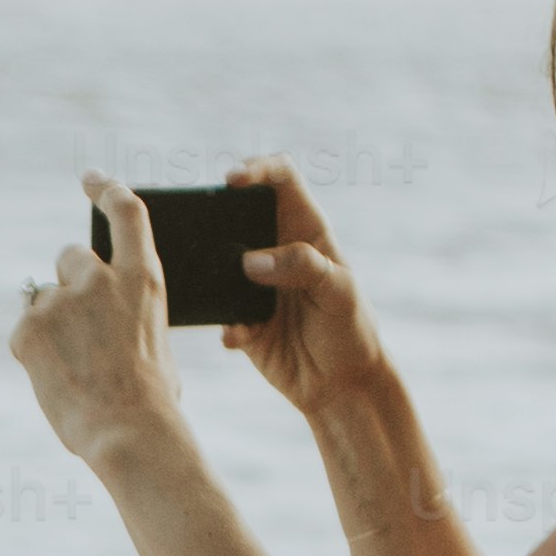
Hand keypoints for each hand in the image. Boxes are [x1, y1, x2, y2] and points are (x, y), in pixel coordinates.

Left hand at [16, 181, 187, 476]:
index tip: (91, 179)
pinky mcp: (28, 327)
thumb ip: (129, 310)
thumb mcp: (156, 338)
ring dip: (53, 323)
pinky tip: (57, 378)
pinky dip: (35, 352)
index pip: (126, 213)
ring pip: (45, 298)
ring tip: (76, 366)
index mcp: (141, 278)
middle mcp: (99, 279)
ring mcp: (60, 301)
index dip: (107, 189)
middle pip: (70, 256)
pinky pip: (25, 330)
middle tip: (80, 324)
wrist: (128, 431)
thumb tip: (107, 315)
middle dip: (70, 282)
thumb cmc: (152, 398)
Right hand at [220, 159, 399, 430]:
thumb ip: (302, 267)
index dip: (257, 169)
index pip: (280, 180)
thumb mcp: (339, 291)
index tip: (234, 180)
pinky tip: (240, 337)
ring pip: (218, 265)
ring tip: (218, 287)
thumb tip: (250, 261)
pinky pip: (218, 314)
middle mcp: (275, 252)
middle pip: (237, 216)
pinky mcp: (240, 321)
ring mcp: (254, 286)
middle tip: (204, 227)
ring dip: (211, 273)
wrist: (342, 386)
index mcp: (305, 231)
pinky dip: (224, 324)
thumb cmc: (351, 329)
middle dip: (217, 217)